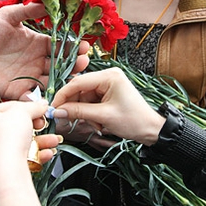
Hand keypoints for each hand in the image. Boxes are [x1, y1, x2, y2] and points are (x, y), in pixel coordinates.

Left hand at [0, 3, 89, 99]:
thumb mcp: (7, 16)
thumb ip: (27, 10)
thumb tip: (47, 1)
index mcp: (38, 43)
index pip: (60, 45)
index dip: (72, 46)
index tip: (84, 45)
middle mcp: (37, 61)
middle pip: (61, 65)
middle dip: (74, 64)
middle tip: (83, 62)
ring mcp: (29, 77)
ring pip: (52, 81)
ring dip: (64, 81)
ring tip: (73, 79)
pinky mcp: (19, 91)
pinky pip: (34, 97)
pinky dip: (44, 98)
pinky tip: (52, 96)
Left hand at [0, 100, 61, 176]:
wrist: (7, 173)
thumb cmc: (5, 142)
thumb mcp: (23, 113)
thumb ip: (33, 106)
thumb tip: (40, 104)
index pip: (8, 106)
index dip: (27, 107)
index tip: (39, 109)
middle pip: (15, 126)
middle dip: (36, 126)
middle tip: (43, 124)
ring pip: (20, 142)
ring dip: (40, 140)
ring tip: (52, 140)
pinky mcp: (2, 166)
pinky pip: (21, 156)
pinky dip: (35, 154)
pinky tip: (46, 153)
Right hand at [51, 68, 165, 146]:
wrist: (151, 130)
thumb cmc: (133, 121)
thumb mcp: (103, 117)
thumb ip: (79, 112)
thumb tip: (57, 111)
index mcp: (109, 75)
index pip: (78, 82)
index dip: (63, 95)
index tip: (53, 108)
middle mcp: (108, 76)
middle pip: (80, 90)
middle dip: (77, 107)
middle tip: (70, 121)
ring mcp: (109, 84)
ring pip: (85, 98)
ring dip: (86, 114)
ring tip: (98, 125)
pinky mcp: (109, 93)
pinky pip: (92, 102)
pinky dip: (92, 114)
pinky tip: (100, 123)